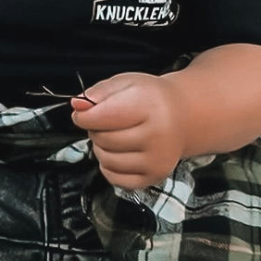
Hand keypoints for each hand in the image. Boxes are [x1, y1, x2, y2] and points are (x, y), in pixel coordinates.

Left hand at [69, 73, 183, 189]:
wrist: (182, 116)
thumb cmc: (152, 99)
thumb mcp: (126, 82)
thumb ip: (99, 92)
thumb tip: (77, 105)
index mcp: (150, 106)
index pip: (103, 116)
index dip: (84, 115)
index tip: (82, 112)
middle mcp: (157, 135)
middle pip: (103, 139)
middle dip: (95, 129)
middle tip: (106, 121)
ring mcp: (157, 159)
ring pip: (106, 160)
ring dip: (101, 148)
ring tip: (115, 135)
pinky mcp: (154, 176)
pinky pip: (115, 178)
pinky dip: (109, 166)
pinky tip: (120, 152)